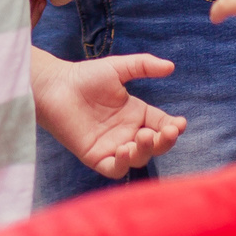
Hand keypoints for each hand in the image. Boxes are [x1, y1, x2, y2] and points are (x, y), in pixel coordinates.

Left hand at [31, 52, 186, 176]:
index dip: (173, 127)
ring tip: (142, 136)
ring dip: (145, 151)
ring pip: (138, 159)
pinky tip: (124, 150)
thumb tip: (170, 66)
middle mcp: (127, 133)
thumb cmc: (85, 76)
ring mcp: (112, 146)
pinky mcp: (96, 157)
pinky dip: (123, 164)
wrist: (56, 86)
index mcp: (136, 114)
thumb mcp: (118, 67)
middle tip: (167, 132)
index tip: (180, 123)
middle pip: (154, 145)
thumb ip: (144, 66)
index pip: (161, 124)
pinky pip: (115, 169)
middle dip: (164, 142)